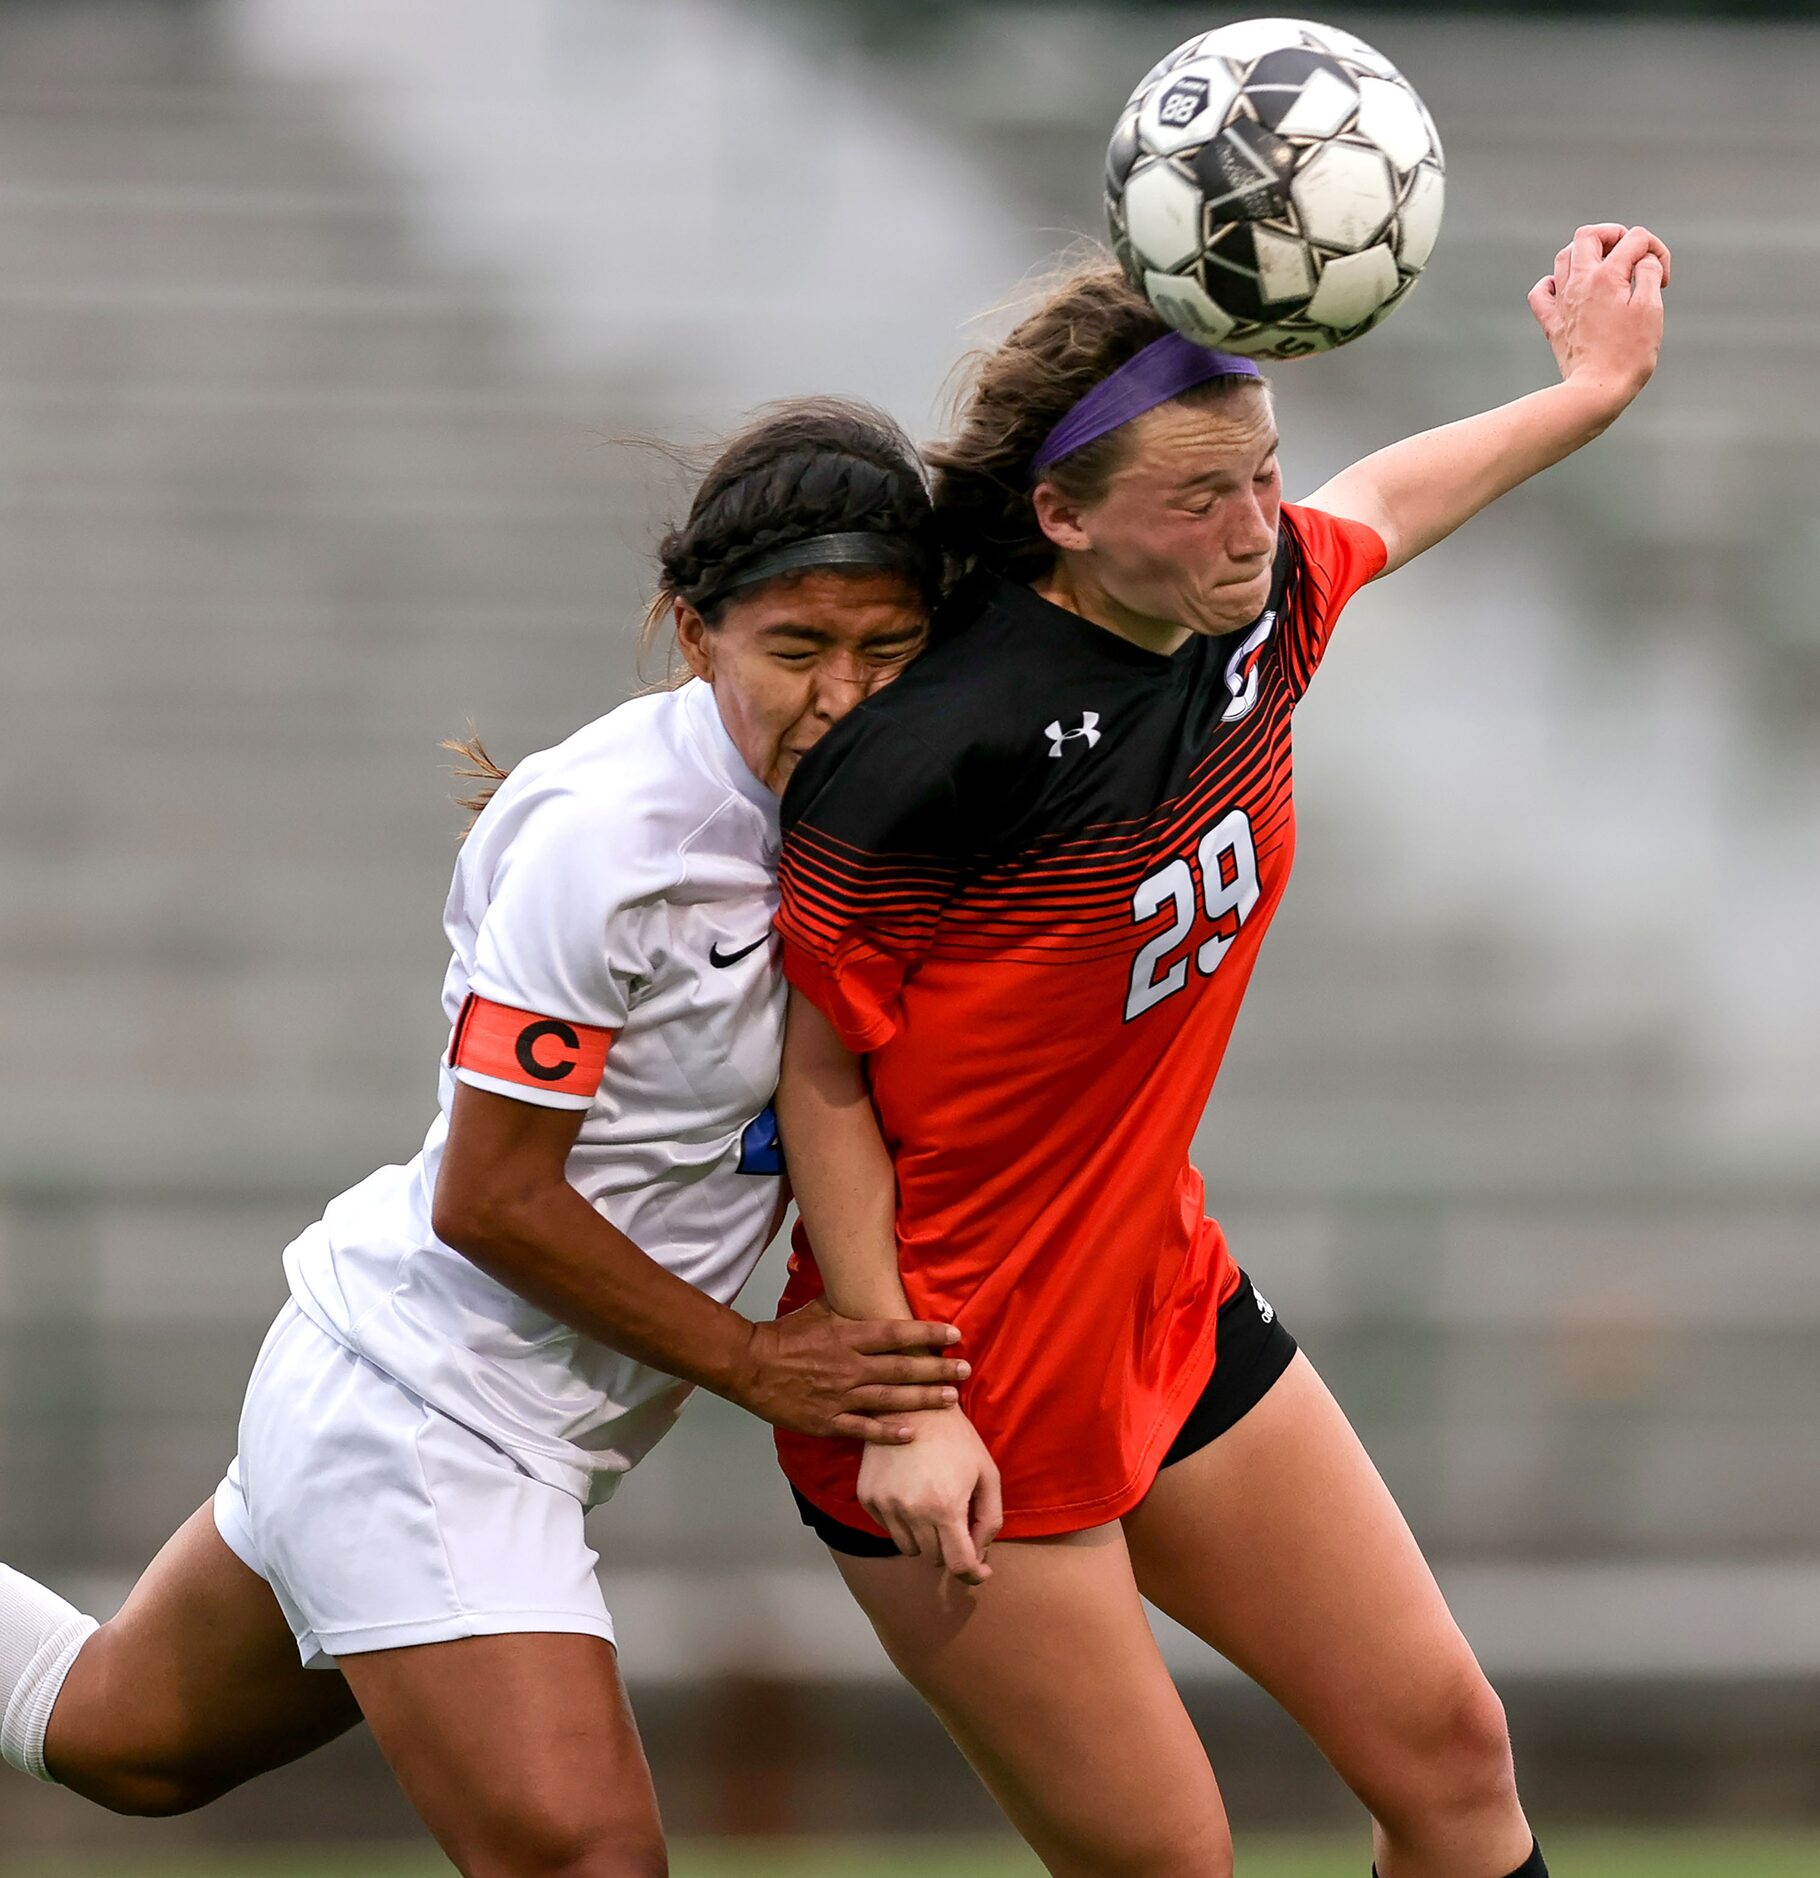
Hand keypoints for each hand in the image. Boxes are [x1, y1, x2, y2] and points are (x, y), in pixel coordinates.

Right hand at [733, 1297, 966, 1441]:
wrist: (751, 1366)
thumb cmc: (785, 1335)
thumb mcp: (818, 1309)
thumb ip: (846, 1300)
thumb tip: (864, 1278)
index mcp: (848, 1336)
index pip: (897, 1332)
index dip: (928, 1333)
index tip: (955, 1335)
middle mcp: (850, 1366)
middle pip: (902, 1367)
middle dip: (938, 1369)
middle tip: (965, 1370)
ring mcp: (840, 1396)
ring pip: (891, 1399)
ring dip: (924, 1399)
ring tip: (951, 1399)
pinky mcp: (828, 1421)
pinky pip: (864, 1429)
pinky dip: (889, 1432)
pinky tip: (912, 1433)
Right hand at [858, 1404, 1003, 1585]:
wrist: (913, 1403)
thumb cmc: (957, 1438)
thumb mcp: (988, 1474)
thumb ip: (990, 1519)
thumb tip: (980, 1556)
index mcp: (945, 1507)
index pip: (958, 1565)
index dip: (973, 1573)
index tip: (981, 1570)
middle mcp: (911, 1511)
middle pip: (934, 1558)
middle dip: (950, 1546)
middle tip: (957, 1520)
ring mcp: (885, 1504)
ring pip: (909, 1548)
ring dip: (924, 1537)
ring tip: (933, 1505)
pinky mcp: (868, 1497)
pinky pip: (889, 1528)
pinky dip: (903, 1521)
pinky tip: (911, 1493)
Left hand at [1528, 223, 1667, 415]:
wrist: (1595, 391)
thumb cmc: (1629, 353)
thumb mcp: (1651, 308)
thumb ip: (1648, 273)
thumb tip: (1642, 259)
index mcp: (1607, 276)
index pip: (1635, 239)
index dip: (1656, 252)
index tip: (1662, 280)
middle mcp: (1579, 282)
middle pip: (1588, 235)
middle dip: (1614, 235)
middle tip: (1630, 255)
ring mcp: (1562, 302)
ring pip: (1564, 257)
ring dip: (1585, 254)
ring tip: (1605, 269)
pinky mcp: (1553, 323)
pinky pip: (1541, 292)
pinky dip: (1553, 283)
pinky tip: (1568, 290)